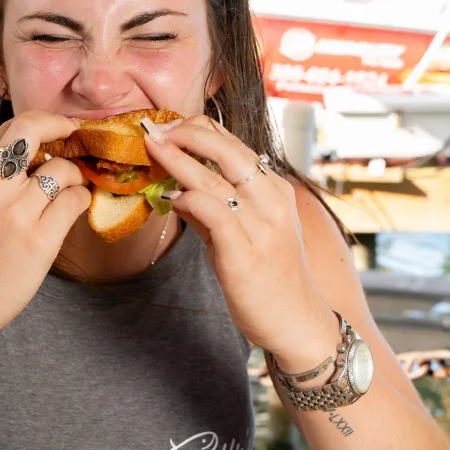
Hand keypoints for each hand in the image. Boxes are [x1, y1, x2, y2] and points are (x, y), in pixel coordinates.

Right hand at [0, 111, 90, 342]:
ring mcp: (16, 213)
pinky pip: (74, 202)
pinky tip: (73, 212)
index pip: (9, 127)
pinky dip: (80, 201)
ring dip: (76, 177)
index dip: (41, 121)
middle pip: (32, 130)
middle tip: (75, 137)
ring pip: (63, 170)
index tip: (58, 129)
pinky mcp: (38, 240)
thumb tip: (29, 160)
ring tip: (72, 192)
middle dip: (60, 125)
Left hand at [144, 114, 338, 368]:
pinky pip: (215, 214)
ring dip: (179, 159)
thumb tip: (177, 191)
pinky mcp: (246, 254)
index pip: (235, 144)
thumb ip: (211, 210)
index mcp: (274, 190)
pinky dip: (190, 199)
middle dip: (187, 133)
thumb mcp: (243, 233)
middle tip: (154, 130)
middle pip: (227, 150)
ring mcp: (262, 226)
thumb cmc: (270, 277)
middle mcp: (272, 201)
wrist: (296, 322)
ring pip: (216, 179)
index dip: (199, 129)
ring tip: (152, 148)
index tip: (168, 127)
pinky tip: (172, 197)